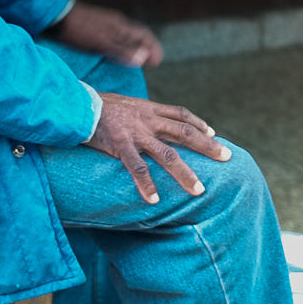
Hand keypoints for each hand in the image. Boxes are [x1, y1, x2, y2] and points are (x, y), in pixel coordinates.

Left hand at [52, 1, 162, 67]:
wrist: (55, 15)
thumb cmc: (79, 29)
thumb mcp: (102, 42)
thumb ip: (122, 50)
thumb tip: (144, 58)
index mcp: (120, 25)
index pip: (144, 35)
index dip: (153, 48)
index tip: (157, 62)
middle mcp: (116, 23)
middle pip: (136, 35)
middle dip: (145, 48)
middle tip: (149, 62)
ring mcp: (105, 24)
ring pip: (125, 36)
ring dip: (133, 47)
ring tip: (134, 60)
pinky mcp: (94, 28)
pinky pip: (114, 37)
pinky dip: (120, 46)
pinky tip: (113, 53)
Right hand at [84, 92, 231, 204]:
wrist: (76, 103)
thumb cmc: (98, 106)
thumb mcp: (125, 105)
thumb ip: (139, 114)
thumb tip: (149, 123)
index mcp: (149, 109)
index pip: (181, 114)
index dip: (198, 123)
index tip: (212, 133)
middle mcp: (148, 119)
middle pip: (185, 132)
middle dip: (207, 145)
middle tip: (227, 156)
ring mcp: (136, 133)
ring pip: (167, 154)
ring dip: (185, 173)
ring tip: (198, 190)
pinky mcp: (120, 145)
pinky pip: (137, 168)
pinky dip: (147, 185)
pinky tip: (154, 200)